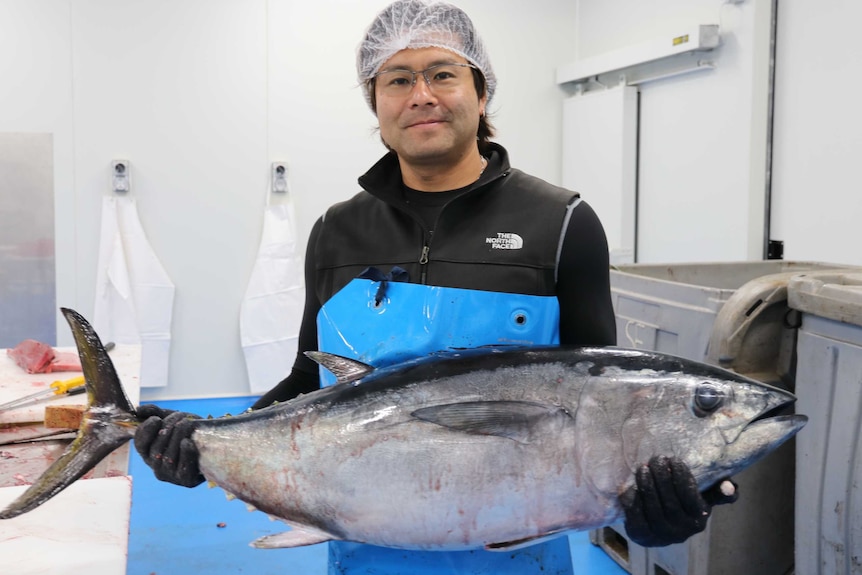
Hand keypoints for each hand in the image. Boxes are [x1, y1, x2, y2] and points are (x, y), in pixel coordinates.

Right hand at [134, 404, 203, 487]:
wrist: (213, 444)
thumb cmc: (188, 431)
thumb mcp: (172, 419)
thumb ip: (155, 412)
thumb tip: (139, 410)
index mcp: (149, 452)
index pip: (140, 444)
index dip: (145, 431)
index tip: (157, 419)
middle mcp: (156, 466)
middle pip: (156, 449)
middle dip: (167, 429)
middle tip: (179, 416)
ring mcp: (171, 475)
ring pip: (168, 457)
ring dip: (177, 438)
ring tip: (186, 423)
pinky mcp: (186, 481)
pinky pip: (183, 469)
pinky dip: (185, 454)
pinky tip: (188, 442)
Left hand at [620, 456, 737, 546]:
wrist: (659, 526)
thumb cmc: (682, 504)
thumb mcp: (702, 498)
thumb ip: (716, 491)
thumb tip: (730, 486)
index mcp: (698, 519)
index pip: (690, 498)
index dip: (681, 478)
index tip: (673, 460)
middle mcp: (681, 531)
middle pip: (670, 503)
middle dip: (662, 478)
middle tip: (656, 460)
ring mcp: (661, 536)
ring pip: (653, 510)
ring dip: (647, 487)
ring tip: (643, 469)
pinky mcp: (642, 536)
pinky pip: (636, 519)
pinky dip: (633, 502)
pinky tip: (630, 487)